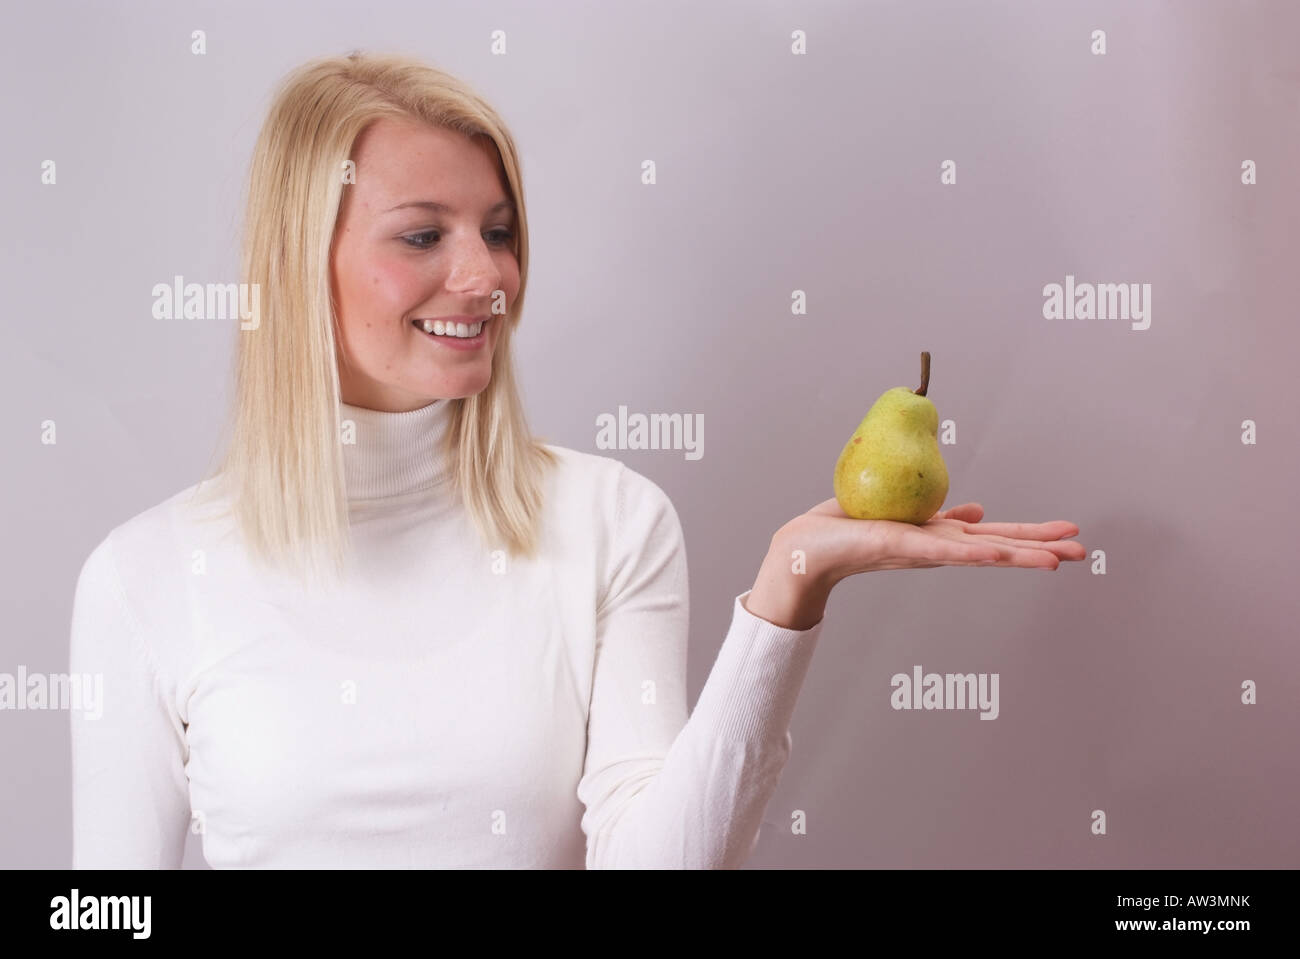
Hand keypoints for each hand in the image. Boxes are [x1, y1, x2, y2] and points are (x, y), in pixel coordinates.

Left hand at [782, 498, 1085, 586]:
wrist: (806, 548)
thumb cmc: (848, 529)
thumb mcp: (905, 516)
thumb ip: (941, 516)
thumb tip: (977, 510)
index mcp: (941, 538)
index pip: (995, 538)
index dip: (1032, 537)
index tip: (1068, 538)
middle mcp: (937, 548)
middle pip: (1000, 548)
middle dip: (1041, 550)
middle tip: (1084, 552)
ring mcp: (923, 551)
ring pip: (982, 553)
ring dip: (1021, 555)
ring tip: (1060, 560)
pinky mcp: (902, 547)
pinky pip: (944, 549)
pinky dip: (976, 552)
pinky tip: (1004, 553)